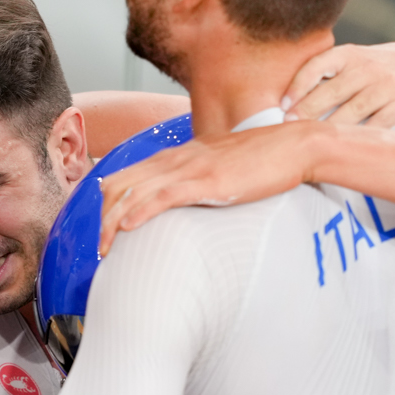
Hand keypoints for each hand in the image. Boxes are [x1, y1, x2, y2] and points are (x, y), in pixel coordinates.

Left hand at [98, 122, 321, 255]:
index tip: (105, 230)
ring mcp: (189, 168)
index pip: (123, 176)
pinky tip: (128, 228)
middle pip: (118, 184)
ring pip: (134, 192)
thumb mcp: (217, 168)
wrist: (292, 146)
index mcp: (174, 156)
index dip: (107, 204)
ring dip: (113, 222)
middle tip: (102, 248)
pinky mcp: (207, 181)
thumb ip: (196, 179)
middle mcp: (174, 159)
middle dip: (102, 218)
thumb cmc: (260, 159)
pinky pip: (164, 195)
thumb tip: (184, 201)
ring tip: (106, 249)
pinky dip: (141, 211)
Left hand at [284, 42, 394, 128]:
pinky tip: (344, 147)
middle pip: (333, 91)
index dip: (298, 85)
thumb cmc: (372, 70)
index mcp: (350, 54)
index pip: (318, 65)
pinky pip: (379, 125)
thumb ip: (325, 73)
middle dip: (308, 110)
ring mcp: (389, 87)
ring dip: (330, 128)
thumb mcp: (351, 60)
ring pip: (354, 111)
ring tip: (312, 139)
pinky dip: (360, 137)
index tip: (283, 105)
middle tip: (288, 127)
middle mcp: (369, 68)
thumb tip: (284, 100)